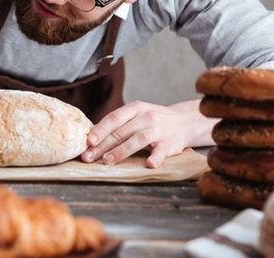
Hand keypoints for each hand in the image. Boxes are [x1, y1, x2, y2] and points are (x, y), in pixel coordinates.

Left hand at [81, 100, 196, 168]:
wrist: (185, 121)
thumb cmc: (153, 121)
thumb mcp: (136, 115)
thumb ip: (118, 124)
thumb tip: (92, 138)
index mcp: (135, 108)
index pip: (114, 118)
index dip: (100, 129)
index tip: (88, 141)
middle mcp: (146, 117)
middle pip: (122, 131)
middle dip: (103, 145)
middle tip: (89, 156)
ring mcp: (159, 130)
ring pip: (138, 140)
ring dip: (121, 151)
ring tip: (108, 161)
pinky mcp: (170, 144)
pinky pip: (162, 151)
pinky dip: (155, 158)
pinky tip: (148, 164)